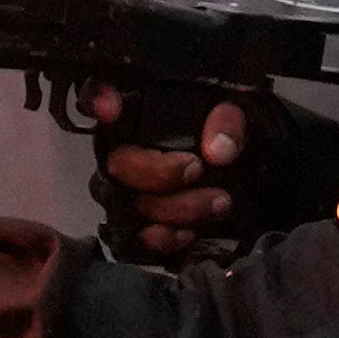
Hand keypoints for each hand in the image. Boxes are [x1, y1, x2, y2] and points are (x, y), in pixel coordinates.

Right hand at [92, 97, 257, 265]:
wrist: (241, 185)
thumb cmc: (225, 143)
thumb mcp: (236, 119)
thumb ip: (227, 124)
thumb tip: (219, 150)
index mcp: (138, 117)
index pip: (98, 96)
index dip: (96, 99)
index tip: (110, 108)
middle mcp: (121, 154)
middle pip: (119, 164)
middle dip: (160, 172)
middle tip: (198, 169)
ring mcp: (122, 194)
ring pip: (128, 206)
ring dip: (175, 209)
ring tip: (219, 203)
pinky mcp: (134, 230)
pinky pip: (133, 241)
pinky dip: (162, 240)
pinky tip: (189, 233)